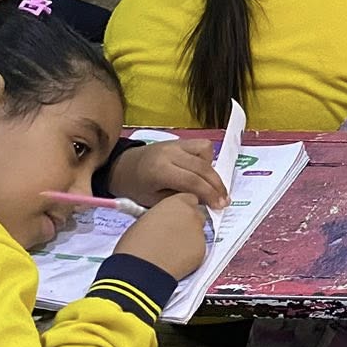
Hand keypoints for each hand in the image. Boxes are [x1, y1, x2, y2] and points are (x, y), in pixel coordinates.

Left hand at [105, 138, 228, 211]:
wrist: (122, 167)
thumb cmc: (135, 188)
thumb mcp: (153, 201)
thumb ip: (178, 199)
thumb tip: (203, 201)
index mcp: (159, 170)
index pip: (192, 181)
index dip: (209, 194)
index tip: (220, 206)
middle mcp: (169, 153)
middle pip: (202, 167)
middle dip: (216, 185)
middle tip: (224, 200)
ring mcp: (176, 143)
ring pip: (205, 152)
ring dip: (212, 170)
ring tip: (210, 185)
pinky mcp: (180, 140)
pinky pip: (201, 146)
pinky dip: (206, 158)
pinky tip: (202, 171)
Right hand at [114, 192, 209, 280]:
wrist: (140, 269)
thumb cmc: (135, 245)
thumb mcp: (143, 220)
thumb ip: (161, 215)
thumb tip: (163, 219)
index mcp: (175, 203)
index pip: (189, 199)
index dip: (182, 209)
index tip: (177, 217)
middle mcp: (191, 214)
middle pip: (196, 215)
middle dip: (188, 223)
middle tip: (174, 235)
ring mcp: (199, 232)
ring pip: (198, 233)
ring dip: (189, 238)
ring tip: (171, 250)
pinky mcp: (202, 250)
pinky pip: (198, 249)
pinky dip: (190, 254)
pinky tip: (175, 260)